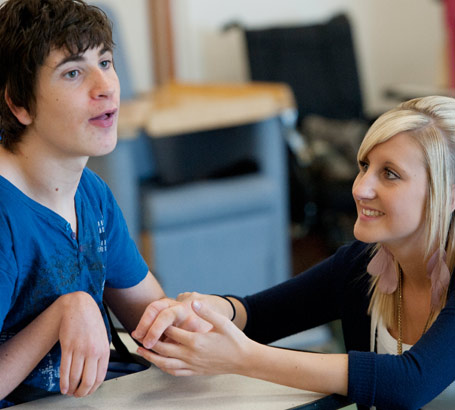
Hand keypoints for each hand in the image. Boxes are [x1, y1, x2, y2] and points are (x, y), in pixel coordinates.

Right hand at [58, 292, 109, 396]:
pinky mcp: (67, 346)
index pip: (100, 377)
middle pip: (87, 381)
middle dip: (82, 392)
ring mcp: (80, 349)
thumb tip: (96, 373)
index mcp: (104, 350)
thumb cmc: (91, 321)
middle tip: (78, 395)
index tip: (87, 392)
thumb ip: (100, 354)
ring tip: (69, 392)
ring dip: (71, 389)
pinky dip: (63, 382)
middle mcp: (93, 351)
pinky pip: (65, 369)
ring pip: (75, 377)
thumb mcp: (102, 337)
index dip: (92, 389)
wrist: (79, 306)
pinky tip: (63, 387)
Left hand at [136, 300, 252, 375]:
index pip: (171, 332)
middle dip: (149, 342)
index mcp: (196, 340)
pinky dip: (164, 368)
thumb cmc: (234, 340)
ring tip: (141, 351)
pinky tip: (159, 364)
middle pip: (163, 348)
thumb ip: (206, 312)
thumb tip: (194, 303)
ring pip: (166, 363)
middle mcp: (191, 354)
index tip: (152, 319)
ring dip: (151, 357)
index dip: (160, 325)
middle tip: (138, 336)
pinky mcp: (195, 371)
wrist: (244, 359)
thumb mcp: (222, 322)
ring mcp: (192, 365)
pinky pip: (175, 372)